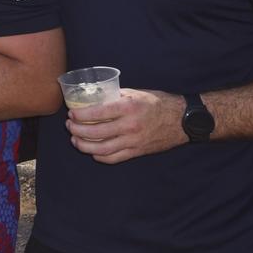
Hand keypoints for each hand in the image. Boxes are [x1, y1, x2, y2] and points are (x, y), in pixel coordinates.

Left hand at [65, 89, 187, 163]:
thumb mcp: (137, 93)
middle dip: (77, 130)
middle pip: (95, 133)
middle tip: (69, 126)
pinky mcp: (137, 152)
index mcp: (128, 107)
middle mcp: (129, 126)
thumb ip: (116, 96)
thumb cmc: (159, 103)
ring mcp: (133, 141)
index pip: (96, 113)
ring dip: (84, 146)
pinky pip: (114, 158)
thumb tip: (96, 97)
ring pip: (101, 149)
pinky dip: (99, 156)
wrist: (182, 120)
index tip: (71, 113)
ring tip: (75, 139)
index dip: (80, 115)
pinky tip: (92, 152)